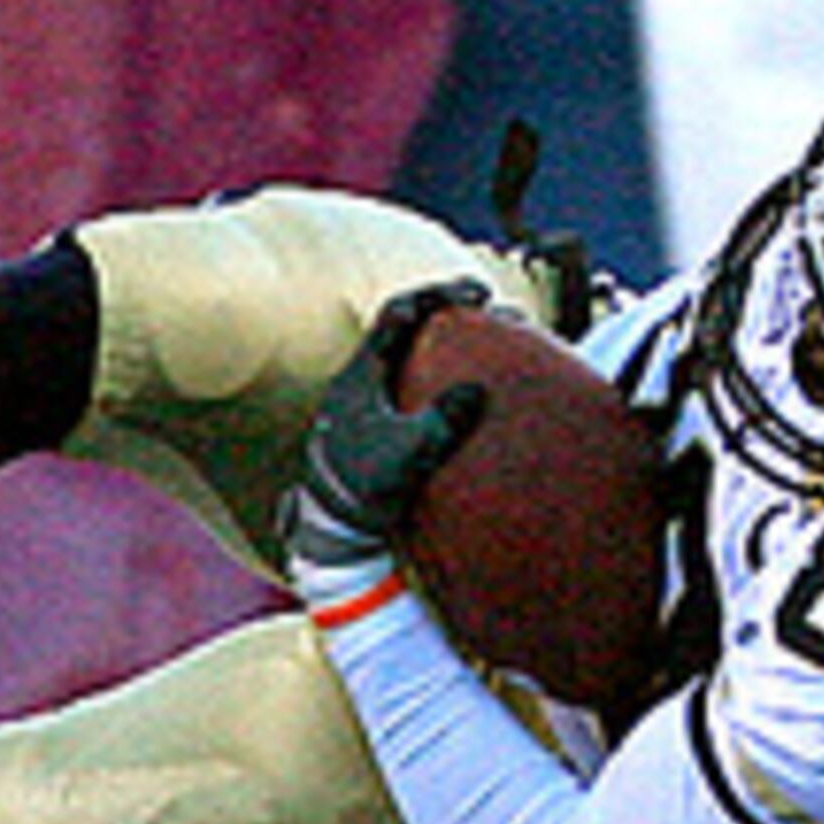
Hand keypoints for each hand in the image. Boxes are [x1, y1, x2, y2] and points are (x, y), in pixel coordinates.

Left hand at [285, 280, 490, 606]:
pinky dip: (444, 373)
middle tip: (491, 308)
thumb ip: (441, 422)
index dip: (437, 296)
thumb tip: (475, 390)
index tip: (477, 296)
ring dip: (447, 342)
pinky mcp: (380, 425)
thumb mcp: (406, 456)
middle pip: (407, 327)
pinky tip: (472, 385)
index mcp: (361, 375)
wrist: (332, 528)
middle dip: (449, 313)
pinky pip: (415, 382)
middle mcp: (363, 380)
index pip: (398, 314)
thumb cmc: (364, 490)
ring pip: (411, 354)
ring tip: (488, 337)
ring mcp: (370, 402)